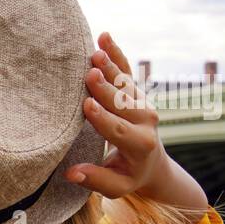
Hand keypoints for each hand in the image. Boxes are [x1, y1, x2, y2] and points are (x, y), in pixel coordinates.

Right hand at [65, 32, 208, 223]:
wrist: (152, 163)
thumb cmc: (128, 175)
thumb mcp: (116, 186)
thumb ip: (96, 179)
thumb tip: (71, 173)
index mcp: (140, 145)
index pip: (118, 130)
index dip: (103, 118)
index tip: (86, 105)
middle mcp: (146, 121)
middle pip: (122, 102)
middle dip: (106, 88)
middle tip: (89, 74)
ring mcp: (143, 104)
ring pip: (124, 84)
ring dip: (110, 67)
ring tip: (95, 53)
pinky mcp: (138, 93)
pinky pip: (127, 71)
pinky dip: (117, 54)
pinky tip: (104, 37)